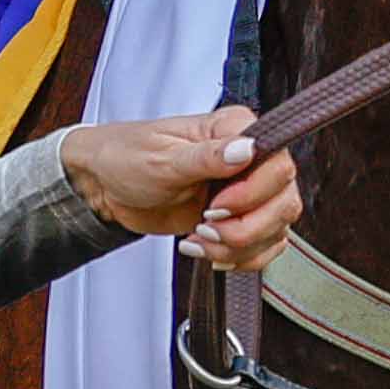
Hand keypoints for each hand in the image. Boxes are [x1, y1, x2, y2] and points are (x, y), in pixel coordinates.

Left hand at [61, 107, 297, 269]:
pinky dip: (239, 259)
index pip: (277, 164)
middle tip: (205, 226)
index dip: (252, 194)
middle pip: (284, 202)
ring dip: (238, 247)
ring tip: (199, 240)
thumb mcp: (161, 158)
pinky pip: (263, 246)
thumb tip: (246, 149)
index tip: (215, 206)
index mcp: (235, 130)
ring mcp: (247, 192)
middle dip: (245, 228)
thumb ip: (207, 157)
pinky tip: (207, 251)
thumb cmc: (127, 158)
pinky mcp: (239, 218)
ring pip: (276, 230)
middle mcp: (250, 159)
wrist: (105, 187)